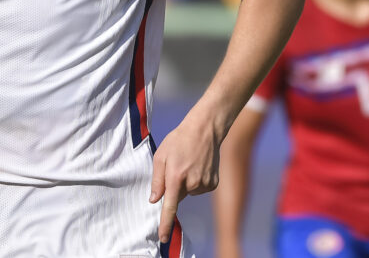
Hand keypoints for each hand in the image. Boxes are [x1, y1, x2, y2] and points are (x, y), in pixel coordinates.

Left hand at [149, 115, 219, 243]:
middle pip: (177, 196)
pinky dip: (196, 181)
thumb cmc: (178, 141)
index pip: (169, 206)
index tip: (163, 238)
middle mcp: (192, 183)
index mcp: (176, 176)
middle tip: (177, 165)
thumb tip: (154, 200)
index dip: (165, 223)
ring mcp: (205, 184)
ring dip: (186, 182)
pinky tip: (198, 166)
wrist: (204, 130)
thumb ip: (157, 180)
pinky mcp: (213, 184)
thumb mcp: (161, 156)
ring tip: (189, 163)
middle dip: (174, 186)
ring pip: (188, 192)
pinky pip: (199, 189)